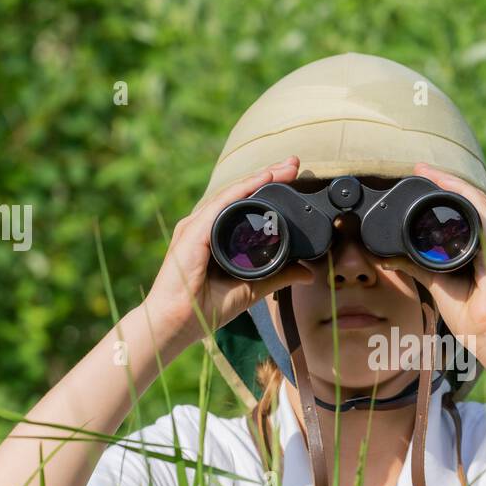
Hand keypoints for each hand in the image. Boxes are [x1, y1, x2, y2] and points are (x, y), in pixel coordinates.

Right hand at [143, 156, 313, 356]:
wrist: (177, 322)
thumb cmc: (206, 306)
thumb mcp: (253, 288)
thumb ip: (279, 276)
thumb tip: (308, 272)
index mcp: (216, 236)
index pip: (245, 206)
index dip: (268, 189)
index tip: (293, 177)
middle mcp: (205, 226)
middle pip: (240, 194)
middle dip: (267, 176)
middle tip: (293, 163)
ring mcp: (197, 226)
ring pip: (232, 194)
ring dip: (258, 178)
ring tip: (282, 168)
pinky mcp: (192, 232)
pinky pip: (220, 206)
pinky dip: (241, 191)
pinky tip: (259, 180)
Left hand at [380, 161, 485, 357]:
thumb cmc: (470, 315)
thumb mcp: (436, 283)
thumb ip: (416, 266)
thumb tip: (389, 258)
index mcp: (482, 246)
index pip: (464, 210)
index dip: (443, 192)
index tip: (418, 180)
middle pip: (470, 199)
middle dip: (445, 181)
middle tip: (420, 168)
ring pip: (476, 199)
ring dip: (452, 182)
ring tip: (429, 171)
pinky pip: (483, 212)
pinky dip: (465, 195)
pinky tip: (448, 184)